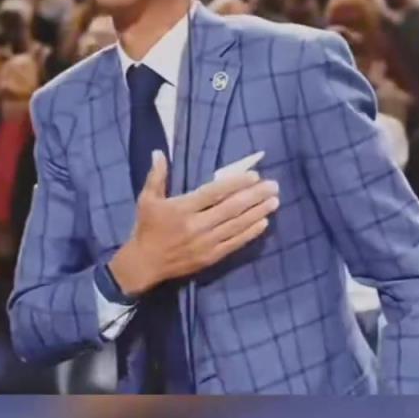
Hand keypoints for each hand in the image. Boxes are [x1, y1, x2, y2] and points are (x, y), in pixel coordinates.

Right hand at [110, 152, 278, 296]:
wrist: (144, 265)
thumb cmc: (147, 228)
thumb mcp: (147, 200)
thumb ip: (156, 176)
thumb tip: (159, 152)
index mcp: (182, 208)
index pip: (213, 193)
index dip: (235, 184)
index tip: (254, 176)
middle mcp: (197, 225)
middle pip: (231, 209)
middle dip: (254, 196)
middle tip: (274, 186)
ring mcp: (206, 243)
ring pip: (236, 226)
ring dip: (257, 213)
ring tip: (274, 201)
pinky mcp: (211, 257)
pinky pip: (234, 243)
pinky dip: (250, 233)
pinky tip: (263, 223)